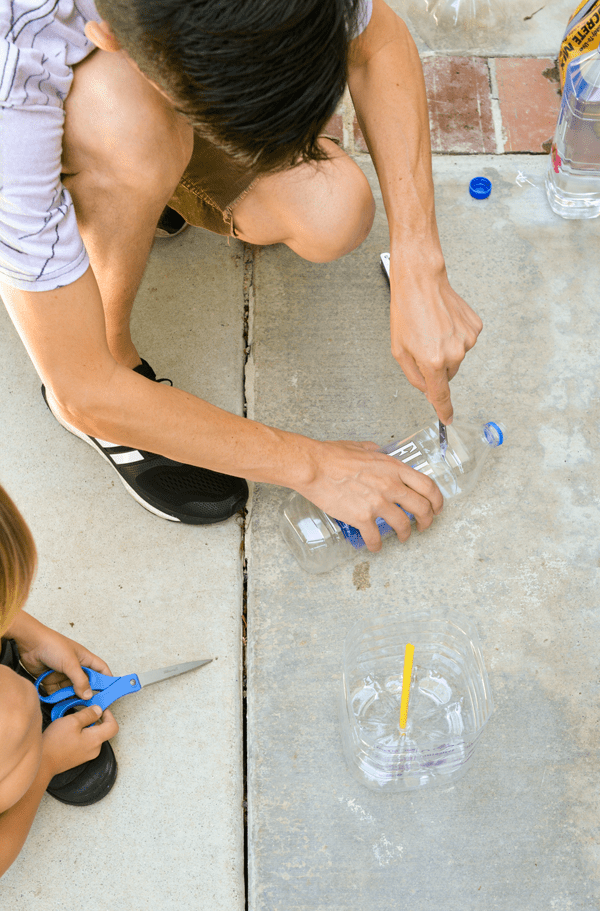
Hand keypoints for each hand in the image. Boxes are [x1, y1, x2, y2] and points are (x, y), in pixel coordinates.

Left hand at [6, 612, 111, 700]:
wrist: (29, 643)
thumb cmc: (53, 645)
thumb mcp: (70, 663)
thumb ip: (80, 680)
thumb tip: (88, 695)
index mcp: (84, 658)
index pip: (101, 669)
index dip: (106, 679)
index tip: (111, 692)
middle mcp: (75, 667)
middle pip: (86, 683)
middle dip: (88, 693)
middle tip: (92, 706)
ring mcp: (62, 674)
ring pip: (71, 690)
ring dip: (72, 698)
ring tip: (75, 708)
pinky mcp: (50, 680)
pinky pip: (57, 693)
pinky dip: (59, 699)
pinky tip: (61, 706)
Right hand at [41, 705, 118, 777]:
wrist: (41, 764)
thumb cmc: (55, 743)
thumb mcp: (72, 721)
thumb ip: (88, 714)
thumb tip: (99, 710)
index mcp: (96, 740)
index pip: (113, 726)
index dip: (108, 715)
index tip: (98, 708)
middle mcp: (95, 749)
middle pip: (102, 730)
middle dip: (94, 719)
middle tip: (80, 713)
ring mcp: (86, 755)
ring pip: (92, 735)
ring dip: (85, 727)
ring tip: (70, 724)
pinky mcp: (78, 757)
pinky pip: (85, 742)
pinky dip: (80, 734)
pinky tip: (67, 733)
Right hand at [300, 439, 442, 551]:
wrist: (314, 468)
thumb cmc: (332, 456)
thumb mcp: (361, 447)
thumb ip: (375, 451)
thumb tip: (378, 452)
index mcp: (393, 468)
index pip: (427, 486)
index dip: (437, 500)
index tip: (437, 507)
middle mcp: (390, 486)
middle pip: (421, 508)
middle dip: (427, 520)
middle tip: (424, 525)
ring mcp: (377, 503)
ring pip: (403, 525)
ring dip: (405, 534)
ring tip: (403, 536)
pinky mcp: (361, 518)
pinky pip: (375, 537)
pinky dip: (377, 545)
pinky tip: (376, 546)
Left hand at [389, 253, 481, 423]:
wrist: (421, 280)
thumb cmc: (407, 310)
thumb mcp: (399, 350)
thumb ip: (414, 376)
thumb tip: (427, 390)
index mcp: (433, 361)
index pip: (441, 395)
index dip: (444, 410)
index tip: (448, 419)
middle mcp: (454, 352)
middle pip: (447, 375)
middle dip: (436, 368)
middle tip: (423, 346)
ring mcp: (467, 339)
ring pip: (456, 358)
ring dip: (445, 350)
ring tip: (432, 330)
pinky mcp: (475, 327)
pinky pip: (463, 342)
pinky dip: (454, 337)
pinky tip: (443, 323)